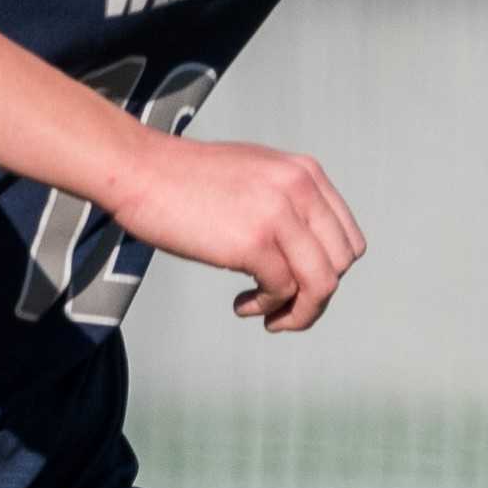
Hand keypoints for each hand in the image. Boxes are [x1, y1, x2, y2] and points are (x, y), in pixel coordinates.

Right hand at [107, 135, 364, 332]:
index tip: (299, 285)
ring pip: (321, 284)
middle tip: (284, 309)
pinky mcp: (253, 241)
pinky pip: (283, 291)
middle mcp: (300, 189)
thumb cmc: (185, 179)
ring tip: (269, 318)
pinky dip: (267, 308)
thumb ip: (286, 203)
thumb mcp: (254, 176)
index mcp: (305, 173)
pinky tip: (242, 304)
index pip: (347, 239)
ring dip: (299, 312)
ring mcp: (279, 214)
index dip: (328, 271)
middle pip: (340, 264)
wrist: (140, 169)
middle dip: (316, 297)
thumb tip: (303, 253)